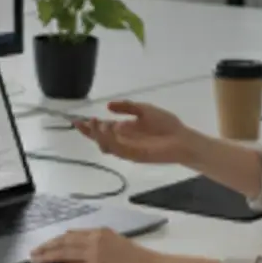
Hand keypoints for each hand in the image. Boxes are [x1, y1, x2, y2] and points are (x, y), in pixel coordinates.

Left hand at [29, 228, 167, 262]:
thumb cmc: (140, 260)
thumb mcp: (118, 243)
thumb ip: (101, 243)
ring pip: (62, 254)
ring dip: (45, 257)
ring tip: (33, 261)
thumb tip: (84, 247)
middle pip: (63, 242)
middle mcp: (94, 239)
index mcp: (100, 232)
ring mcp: (93, 254)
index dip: (57, 240)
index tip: (47, 244)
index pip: (72, 234)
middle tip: (33, 252)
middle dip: (46, 247)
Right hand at [74, 99, 193, 164]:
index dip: (90, 125)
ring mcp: (128, 149)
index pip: (103, 129)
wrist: (182, 139)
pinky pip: (118, 150)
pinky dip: (111, 141)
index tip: (79, 120)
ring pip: (107, 145)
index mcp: (124, 130)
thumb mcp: (144, 109)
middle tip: (84, 122)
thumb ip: (127, 106)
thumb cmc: (166, 124)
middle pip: (101, 139)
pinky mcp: (134, 156)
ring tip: (94, 123)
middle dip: (90, 132)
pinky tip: (107, 131)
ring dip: (98, 135)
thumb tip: (108, 106)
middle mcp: (123, 140)